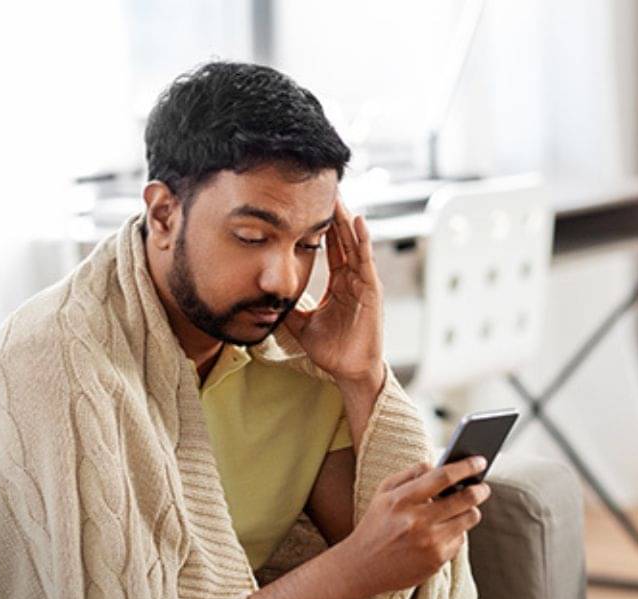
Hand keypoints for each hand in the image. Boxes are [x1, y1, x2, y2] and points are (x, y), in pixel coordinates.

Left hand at [284, 197, 384, 389]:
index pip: (330, 247)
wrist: (348, 370)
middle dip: (335, 215)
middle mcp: (352, 279)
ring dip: (347, 220)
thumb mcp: (301, 323)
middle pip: (343, 239)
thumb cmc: (331, 349)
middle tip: (326, 188)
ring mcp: (363, 283)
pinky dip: (362, 241)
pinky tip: (358, 222)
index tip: (311, 204)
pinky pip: (366, 261)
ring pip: (354, 244)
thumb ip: (289, 307)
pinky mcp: (371, 291)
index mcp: (338, 283)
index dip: (321, 225)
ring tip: (339, 197)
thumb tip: (266, 297)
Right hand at [334, 457, 491, 598]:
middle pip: (465, 499)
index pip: (443, 477)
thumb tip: (437, 463)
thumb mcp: (384, 493)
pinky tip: (445, 530)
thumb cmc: (375, 524)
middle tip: (483, 487)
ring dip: (471, 510)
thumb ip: (410, 474)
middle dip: (480, 490)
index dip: (466, 467)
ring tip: (465, 508)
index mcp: (402, 500)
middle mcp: (417, 521)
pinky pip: (460, 540)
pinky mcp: (436, 561)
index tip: (480, 461)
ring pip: (469, 519)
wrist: (361, 567)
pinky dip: (457, 532)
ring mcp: (429, 543)